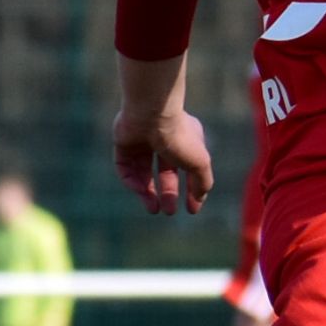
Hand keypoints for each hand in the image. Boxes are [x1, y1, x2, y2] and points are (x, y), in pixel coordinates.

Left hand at [113, 101, 213, 215]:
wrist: (152, 113)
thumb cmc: (179, 136)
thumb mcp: (199, 163)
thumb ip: (202, 182)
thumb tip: (200, 199)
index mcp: (186, 140)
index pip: (188, 169)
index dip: (191, 190)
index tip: (191, 210)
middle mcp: (164, 140)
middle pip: (165, 173)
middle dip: (168, 194)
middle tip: (169, 212)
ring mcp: (142, 142)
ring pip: (144, 173)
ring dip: (148, 193)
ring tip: (153, 210)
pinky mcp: (123, 144)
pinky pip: (126, 168)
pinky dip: (133, 182)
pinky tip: (141, 192)